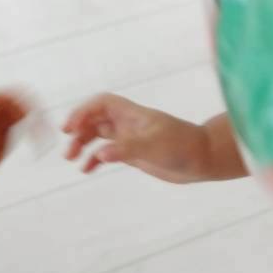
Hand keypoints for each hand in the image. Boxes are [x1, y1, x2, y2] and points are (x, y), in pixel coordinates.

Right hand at [62, 95, 211, 183]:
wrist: (203, 160)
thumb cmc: (182, 146)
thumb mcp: (154, 147)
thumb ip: (127, 149)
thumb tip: (100, 155)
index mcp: (133, 114)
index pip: (102, 103)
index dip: (83, 111)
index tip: (70, 127)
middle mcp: (129, 124)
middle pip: (95, 119)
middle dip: (79, 130)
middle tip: (68, 148)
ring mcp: (130, 139)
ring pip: (99, 136)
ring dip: (83, 144)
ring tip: (71, 158)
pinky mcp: (134, 154)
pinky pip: (108, 153)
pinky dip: (95, 159)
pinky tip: (87, 169)